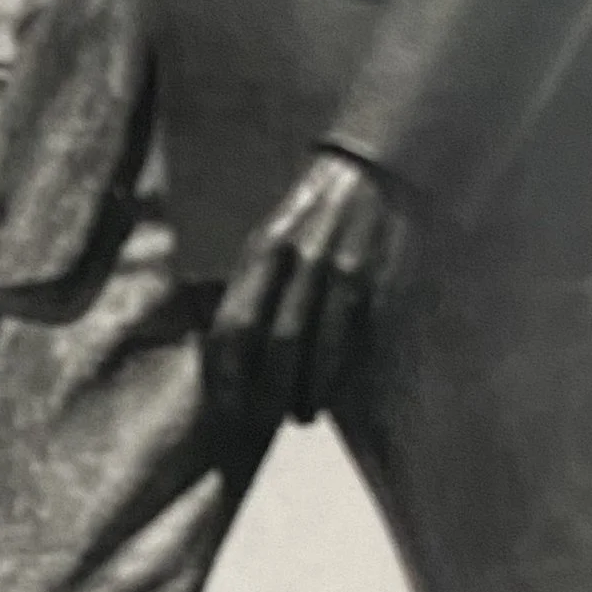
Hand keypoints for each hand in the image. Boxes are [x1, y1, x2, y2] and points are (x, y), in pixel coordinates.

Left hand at [207, 149, 411, 426]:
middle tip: (262, 419)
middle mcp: (295, 260)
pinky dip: (334, 374)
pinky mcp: (371, 280)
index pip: (234, 323)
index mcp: (261, 250)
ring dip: (304, 391)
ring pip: (314, 346)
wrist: (370, 172)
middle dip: (267, 391)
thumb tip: (221, 345)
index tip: (226, 404)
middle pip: (275, 342)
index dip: (227, 372)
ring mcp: (337, 270)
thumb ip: (249, 284)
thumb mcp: (270, 237)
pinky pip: (349, 339)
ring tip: (299, 414)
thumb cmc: (312, 214)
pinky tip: (328, 392)